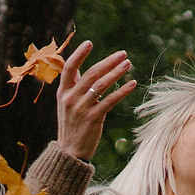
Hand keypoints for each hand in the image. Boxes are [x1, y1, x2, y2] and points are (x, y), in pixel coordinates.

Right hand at [54, 42, 134, 161]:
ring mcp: (81, 108)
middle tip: (123, 53)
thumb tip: (79, 70)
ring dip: (117, 73)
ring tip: (128, 64)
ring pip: (101, 85)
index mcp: (63, 92)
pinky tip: (132, 84)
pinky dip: (122, 91)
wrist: (70, 151)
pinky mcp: (93, 118)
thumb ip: (73, 87)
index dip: (79, 54)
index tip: (89, 43)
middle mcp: (70, 98)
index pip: (69, 68)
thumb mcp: (67, 104)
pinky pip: (110, 100)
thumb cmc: (72, 125)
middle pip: (91, 74)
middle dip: (108, 62)